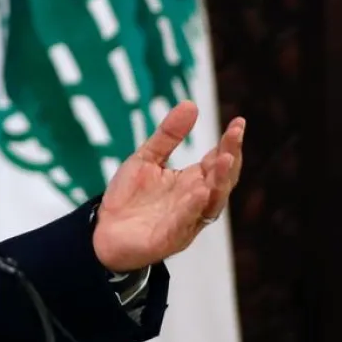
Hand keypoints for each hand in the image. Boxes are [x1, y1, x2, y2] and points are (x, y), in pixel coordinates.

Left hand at [91, 102, 244, 272]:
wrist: (103, 232)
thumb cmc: (129, 197)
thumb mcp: (146, 158)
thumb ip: (168, 135)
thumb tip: (191, 104)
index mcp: (193, 181)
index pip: (218, 160)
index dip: (230, 142)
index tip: (239, 122)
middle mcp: (196, 201)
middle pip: (222, 179)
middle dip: (230, 157)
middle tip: (234, 135)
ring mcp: (186, 220)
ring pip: (211, 202)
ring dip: (220, 181)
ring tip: (226, 159)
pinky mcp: (170, 238)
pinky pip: (185, 222)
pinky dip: (193, 207)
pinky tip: (198, 192)